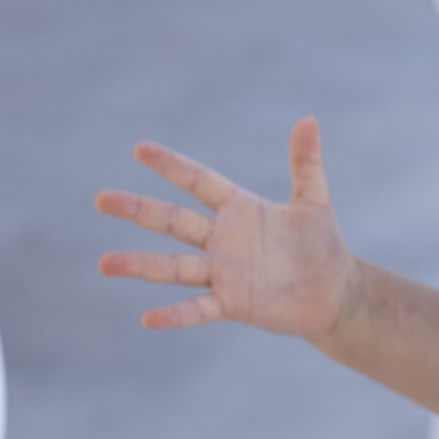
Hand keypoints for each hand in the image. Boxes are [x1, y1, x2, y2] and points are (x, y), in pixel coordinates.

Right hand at [97, 118, 356, 338]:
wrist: (335, 293)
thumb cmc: (322, 245)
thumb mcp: (314, 201)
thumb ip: (305, 164)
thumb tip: (309, 119)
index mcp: (239, 210)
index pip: (199, 182)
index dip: (172, 166)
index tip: (141, 149)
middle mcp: (223, 240)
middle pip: (173, 221)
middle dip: (139, 210)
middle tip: (102, 199)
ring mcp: (223, 273)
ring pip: (174, 266)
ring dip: (140, 265)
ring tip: (105, 263)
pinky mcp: (232, 304)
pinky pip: (198, 309)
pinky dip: (174, 314)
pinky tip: (148, 318)